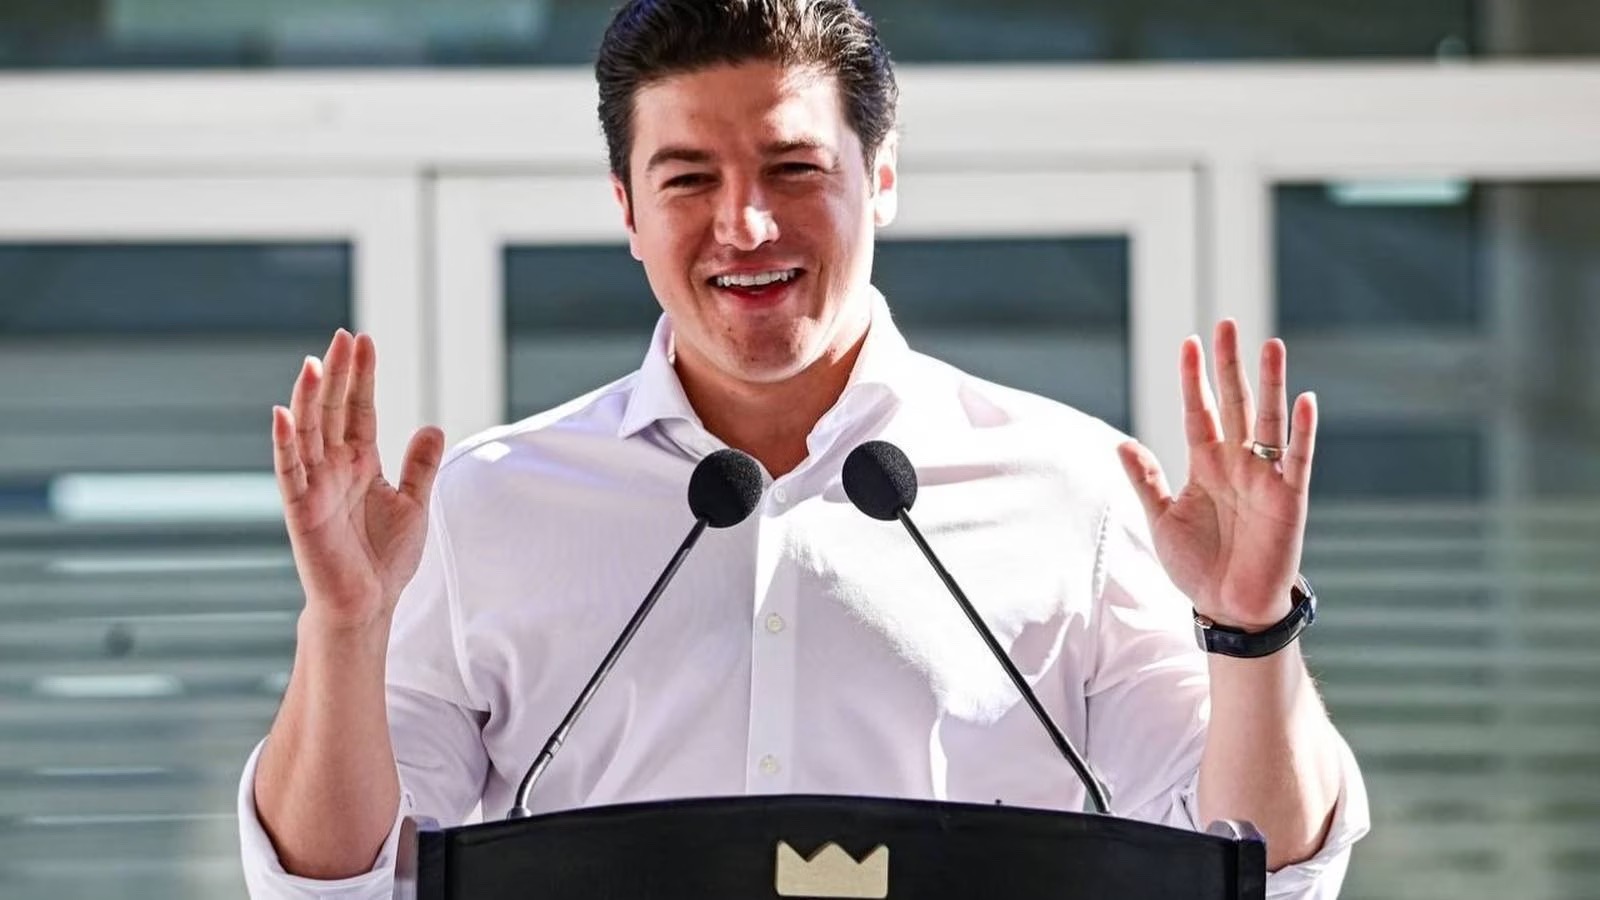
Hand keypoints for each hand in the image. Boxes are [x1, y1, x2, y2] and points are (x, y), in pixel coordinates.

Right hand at [272, 330, 444, 630]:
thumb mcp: (415, 505)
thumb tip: (433, 425)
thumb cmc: (384, 559)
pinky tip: (282, 412)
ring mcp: (315, 485)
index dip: (362, 376)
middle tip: (343, 337)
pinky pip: (289, 470)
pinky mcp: (300, 508)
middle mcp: (334, 468)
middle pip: (334, 410)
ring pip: (309, 432)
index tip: (363, 340)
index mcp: (361, 463)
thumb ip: (419, 466)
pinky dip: (284, 442)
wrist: (367, 604)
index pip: (360, 409)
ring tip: (316, 362)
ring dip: (310, 398)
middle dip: (340, 374)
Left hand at [1117, 320, 1315, 630]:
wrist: (1229, 609)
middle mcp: (1236, 463)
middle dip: (1228, 365)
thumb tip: (1120, 442)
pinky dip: (1302, 432)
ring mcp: (1264, 477)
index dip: (1192, 378)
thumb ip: (1146, 481)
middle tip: (1225, 324)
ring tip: (1269, 344)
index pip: (1197, 412)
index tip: (1188, 341)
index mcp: (1205, 465)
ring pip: (1267, 420)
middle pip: (1232, 403)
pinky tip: (1304, 400)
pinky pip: (1298, 459)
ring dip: (1269, 383)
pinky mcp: (1289, 499)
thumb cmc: (1198, 567)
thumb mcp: (1163, 520)